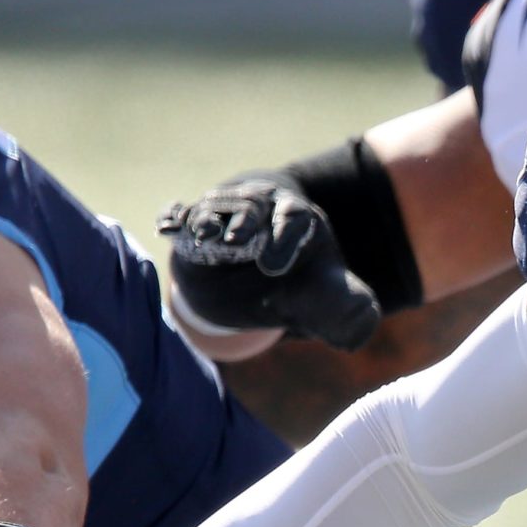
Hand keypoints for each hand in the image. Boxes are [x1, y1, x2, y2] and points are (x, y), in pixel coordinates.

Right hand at [160, 176, 380, 350]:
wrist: (266, 268)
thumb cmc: (300, 284)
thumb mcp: (327, 300)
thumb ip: (346, 312)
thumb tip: (359, 320)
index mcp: (299, 221)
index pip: (295, 220)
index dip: (285, 239)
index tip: (274, 267)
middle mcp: (262, 209)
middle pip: (254, 207)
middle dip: (244, 221)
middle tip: (234, 240)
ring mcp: (226, 213)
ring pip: (216, 209)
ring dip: (207, 221)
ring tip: (200, 237)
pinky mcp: (194, 224)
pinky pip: (183, 214)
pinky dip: (175, 218)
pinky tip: (166, 225)